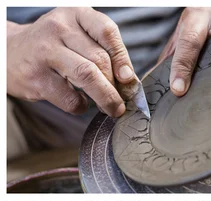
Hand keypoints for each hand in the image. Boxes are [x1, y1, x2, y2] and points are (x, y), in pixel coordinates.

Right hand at [7, 7, 136, 116]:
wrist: (8, 52)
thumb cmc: (55, 46)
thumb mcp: (77, 35)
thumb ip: (103, 51)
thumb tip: (130, 81)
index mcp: (75, 14)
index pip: (107, 31)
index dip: (122, 58)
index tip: (128, 79)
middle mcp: (59, 28)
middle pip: (99, 59)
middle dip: (116, 86)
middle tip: (123, 101)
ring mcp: (45, 51)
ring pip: (87, 76)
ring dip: (106, 98)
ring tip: (113, 109)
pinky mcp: (36, 77)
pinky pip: (70, 97)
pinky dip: (82, 106)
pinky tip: (81, 104)